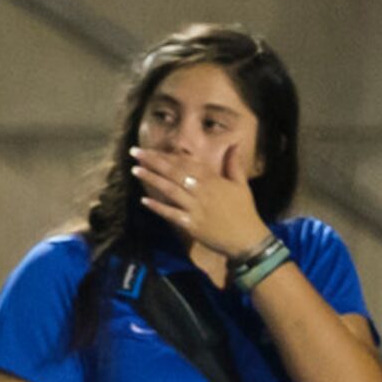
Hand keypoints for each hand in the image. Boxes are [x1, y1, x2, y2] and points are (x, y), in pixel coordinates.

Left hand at [129, 143, 267, 259]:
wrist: (246, 237)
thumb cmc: (243, 210)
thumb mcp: (241, 184)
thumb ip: (233, 163)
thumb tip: (234, 143)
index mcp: (213, 180)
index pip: (186, 163)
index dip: (167, 156)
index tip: (150, 150)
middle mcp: (201, 191)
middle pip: (174, 173)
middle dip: (154, 162)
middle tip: (135, 153)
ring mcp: (195, 208)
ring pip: (170, 190)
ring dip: (152, 179)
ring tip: (135, 170)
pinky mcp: (191, 224)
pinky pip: (172, 214)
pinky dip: (158, 207)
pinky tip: (143, 201)